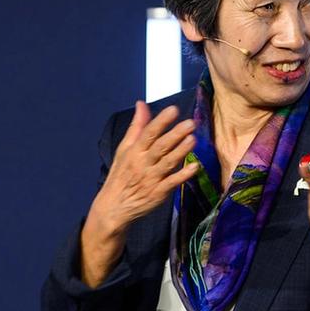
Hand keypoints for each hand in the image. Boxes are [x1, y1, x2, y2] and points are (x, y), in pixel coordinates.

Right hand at [88, 101, 198, 237]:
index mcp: (134, 151)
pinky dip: (183, 175)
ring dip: (181, 151)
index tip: (174, 110)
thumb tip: (141, 104)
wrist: (114, 207)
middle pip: (160, 147)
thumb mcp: (124, 149)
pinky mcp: (159, 193)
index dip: (161, 121)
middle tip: (191, 123)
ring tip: (193, 139)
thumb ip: (136, 127)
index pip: (148, 133)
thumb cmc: (121, 174)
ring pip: (168, 163)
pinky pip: (172, 183)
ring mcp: (151, 179)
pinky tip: (195, 166)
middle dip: (175, 134)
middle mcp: (143, 163)